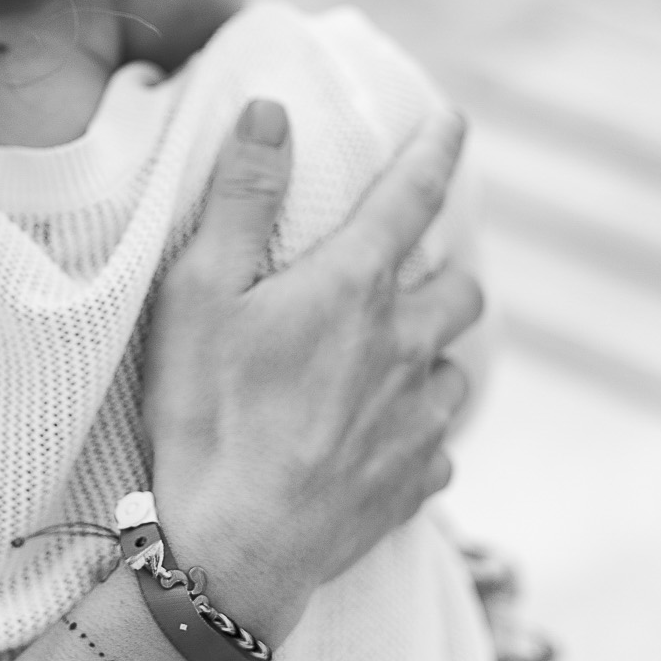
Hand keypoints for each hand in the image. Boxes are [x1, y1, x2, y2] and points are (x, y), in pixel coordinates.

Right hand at [142, 100, 483, 644]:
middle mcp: (404, 346)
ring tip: (385, 363)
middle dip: (442, 270)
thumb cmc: (205, 415)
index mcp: (353, 289)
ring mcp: (417, 419)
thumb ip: (240, 197)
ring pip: (454, 367)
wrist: (233, 549)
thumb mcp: (198, 293)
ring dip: (430, 354)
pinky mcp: (416, 481)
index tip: (454, 120)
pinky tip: (377, 441)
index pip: (411, 197)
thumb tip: (272, 111)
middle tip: (404, 274)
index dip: (435, 151)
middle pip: (461, 288)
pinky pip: (436, 444)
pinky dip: (415, 432)